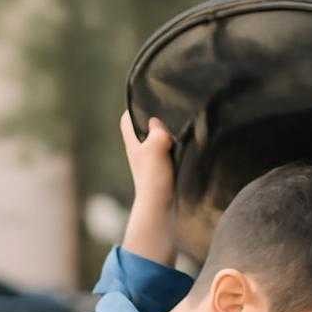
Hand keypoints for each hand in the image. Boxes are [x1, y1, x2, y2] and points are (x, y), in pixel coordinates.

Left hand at [119, 110, 176, 265]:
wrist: (160, 210)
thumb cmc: (153, 179)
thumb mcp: (155, 149)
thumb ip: (157, 133)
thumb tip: (158, 124)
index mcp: (132, 144)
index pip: (127, 119)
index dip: (135, 108)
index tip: (147, 101)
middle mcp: (139, 152)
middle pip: (143, 129)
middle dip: (154, 121)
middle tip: (170, 114)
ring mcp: (151, 164)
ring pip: (156, 143)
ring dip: (167, 137)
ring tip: (180, 130)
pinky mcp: (162, 174)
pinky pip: (167, 156)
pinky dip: (173, 151)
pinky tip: (184, 150)